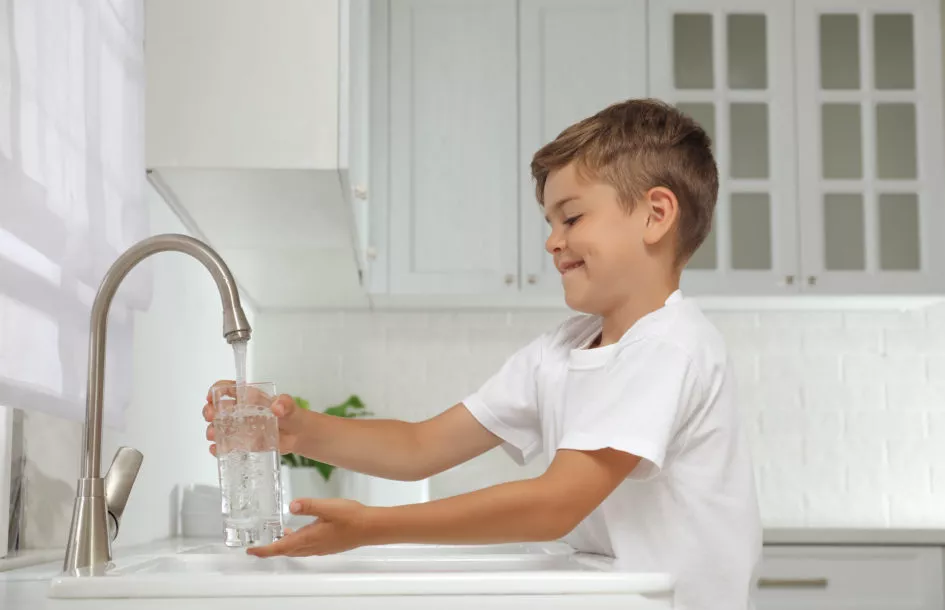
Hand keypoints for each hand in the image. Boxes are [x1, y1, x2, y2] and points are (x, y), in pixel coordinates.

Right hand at [203, 380, 309, 457]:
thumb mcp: (290, 406)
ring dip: (212, 430)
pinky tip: (216, 449)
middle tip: (210, 416)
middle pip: (218, 408)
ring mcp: (240, 427)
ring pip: (219, 427)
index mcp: (249, 397)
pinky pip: (227, 444)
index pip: (229, 388)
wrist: (298, 435)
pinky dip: (219, 447)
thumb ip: (285, 404)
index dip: (217, 390)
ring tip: (213, 435)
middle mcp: (241, 411)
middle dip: (209, 411)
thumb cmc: (291, 415)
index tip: (211, 397)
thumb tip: (278, 407)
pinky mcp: (243, 442)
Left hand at [247, 498, 376, 557]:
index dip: (264, 550)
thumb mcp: (328, 507)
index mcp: (309, 538)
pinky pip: (307, 547)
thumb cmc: (352, 518)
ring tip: (277, 537)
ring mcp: (321, 547)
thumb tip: (290, 506)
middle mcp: (313, 546)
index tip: (251, 551)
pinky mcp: (329, 545)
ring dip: (284, 546)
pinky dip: (297, 543)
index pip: (280, 548)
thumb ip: (308, 505)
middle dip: (271, 549)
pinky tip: (301, 533)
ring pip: (297, 550)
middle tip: (259, 546)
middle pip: (286, 551)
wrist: (371, 528)